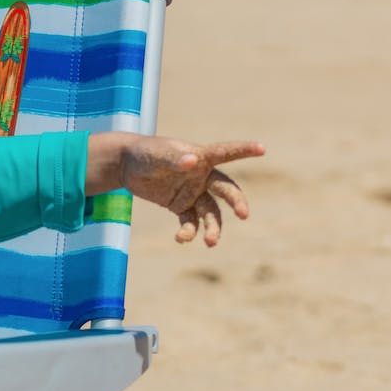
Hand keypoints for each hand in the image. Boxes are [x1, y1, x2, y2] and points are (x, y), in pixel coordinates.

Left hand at [100, 135, 263, 246]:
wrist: (127, 166)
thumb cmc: (146, 153)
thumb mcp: (158, 155)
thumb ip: (176, 159)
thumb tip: (194, 161)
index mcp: (201, 157)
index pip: (225, 153)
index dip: (243, 149)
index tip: (262, 148)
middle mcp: (202, 176)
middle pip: (225, 190)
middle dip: (236, 202)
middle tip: (243, 214)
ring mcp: (193, 192)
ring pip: (210, 212)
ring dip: (212, 227)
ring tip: (210, 242)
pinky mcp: (181, 206)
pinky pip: (189, 222)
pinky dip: (188, 232)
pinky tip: (181, 239)